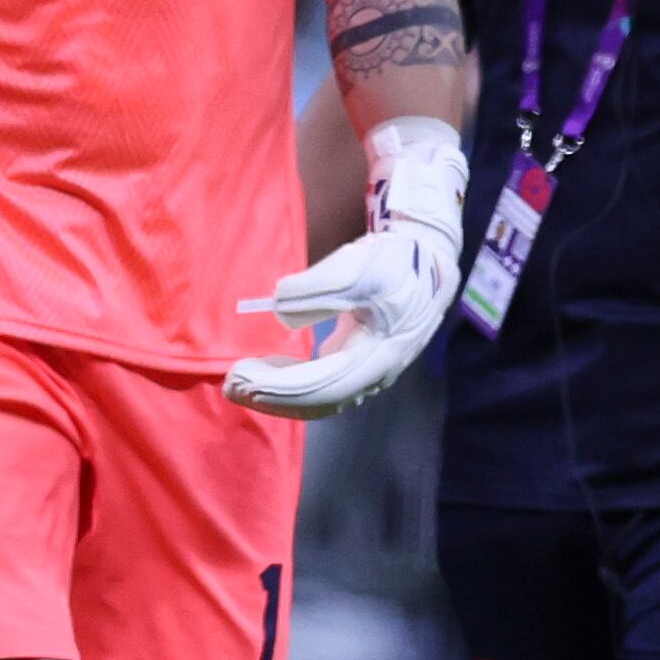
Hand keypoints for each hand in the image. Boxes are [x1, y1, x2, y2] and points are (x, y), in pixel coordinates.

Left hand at [226, 120, 466, 418]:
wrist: (428, 257)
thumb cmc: (395, 261)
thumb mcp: (355, 267)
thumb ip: (315, 289)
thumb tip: (278, 310)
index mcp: (379, 353)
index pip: (322, 384)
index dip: (278, 387)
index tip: (240, 374)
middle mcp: (376, 372)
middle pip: (319, 402)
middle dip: (272, 396)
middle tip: (231, 384)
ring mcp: (371, 370)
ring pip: (321, 399)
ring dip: (280, 394)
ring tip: (243, 380)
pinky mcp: (362, 361)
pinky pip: (324, 386)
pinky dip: (293, 385)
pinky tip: (270, 370)